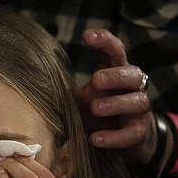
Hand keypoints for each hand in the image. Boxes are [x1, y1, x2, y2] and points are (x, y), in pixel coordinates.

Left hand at [77, 28, 155, 164]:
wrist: (124, 141)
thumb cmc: (100, 113)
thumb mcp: (85, 97)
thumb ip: (70, 89)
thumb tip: (37, 82)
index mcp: (118, 74)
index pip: (116, 52)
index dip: (105, 42)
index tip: (86, 36)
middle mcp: (133, 89)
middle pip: (133, 74)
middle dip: (115, 75)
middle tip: (95, 79)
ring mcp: (139, 111)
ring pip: (138, 102)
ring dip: (116, 104)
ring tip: (95, 108)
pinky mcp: (140, 133)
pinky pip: (132, 133)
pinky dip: (114, 137)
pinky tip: (96, 139)